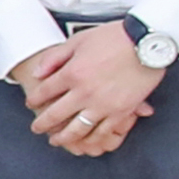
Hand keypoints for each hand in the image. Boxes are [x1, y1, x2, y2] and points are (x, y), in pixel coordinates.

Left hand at [20, 23, 161, 156]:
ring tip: (58, 140)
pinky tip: (85, 141)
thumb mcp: (78, 41)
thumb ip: (55, 58)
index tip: (32, 103)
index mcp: (72, 73)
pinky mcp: (121, 112)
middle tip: (38, 128)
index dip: (34, 99)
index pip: (44, 92)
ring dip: (63, 137)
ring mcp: (103, 105)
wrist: (147, 43)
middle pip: (55, 115)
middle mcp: (84, 92)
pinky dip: (91, 139)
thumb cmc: (115, 38)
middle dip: (42, 124)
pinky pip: (103, 132)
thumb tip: (38, 73)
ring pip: (77, 129)